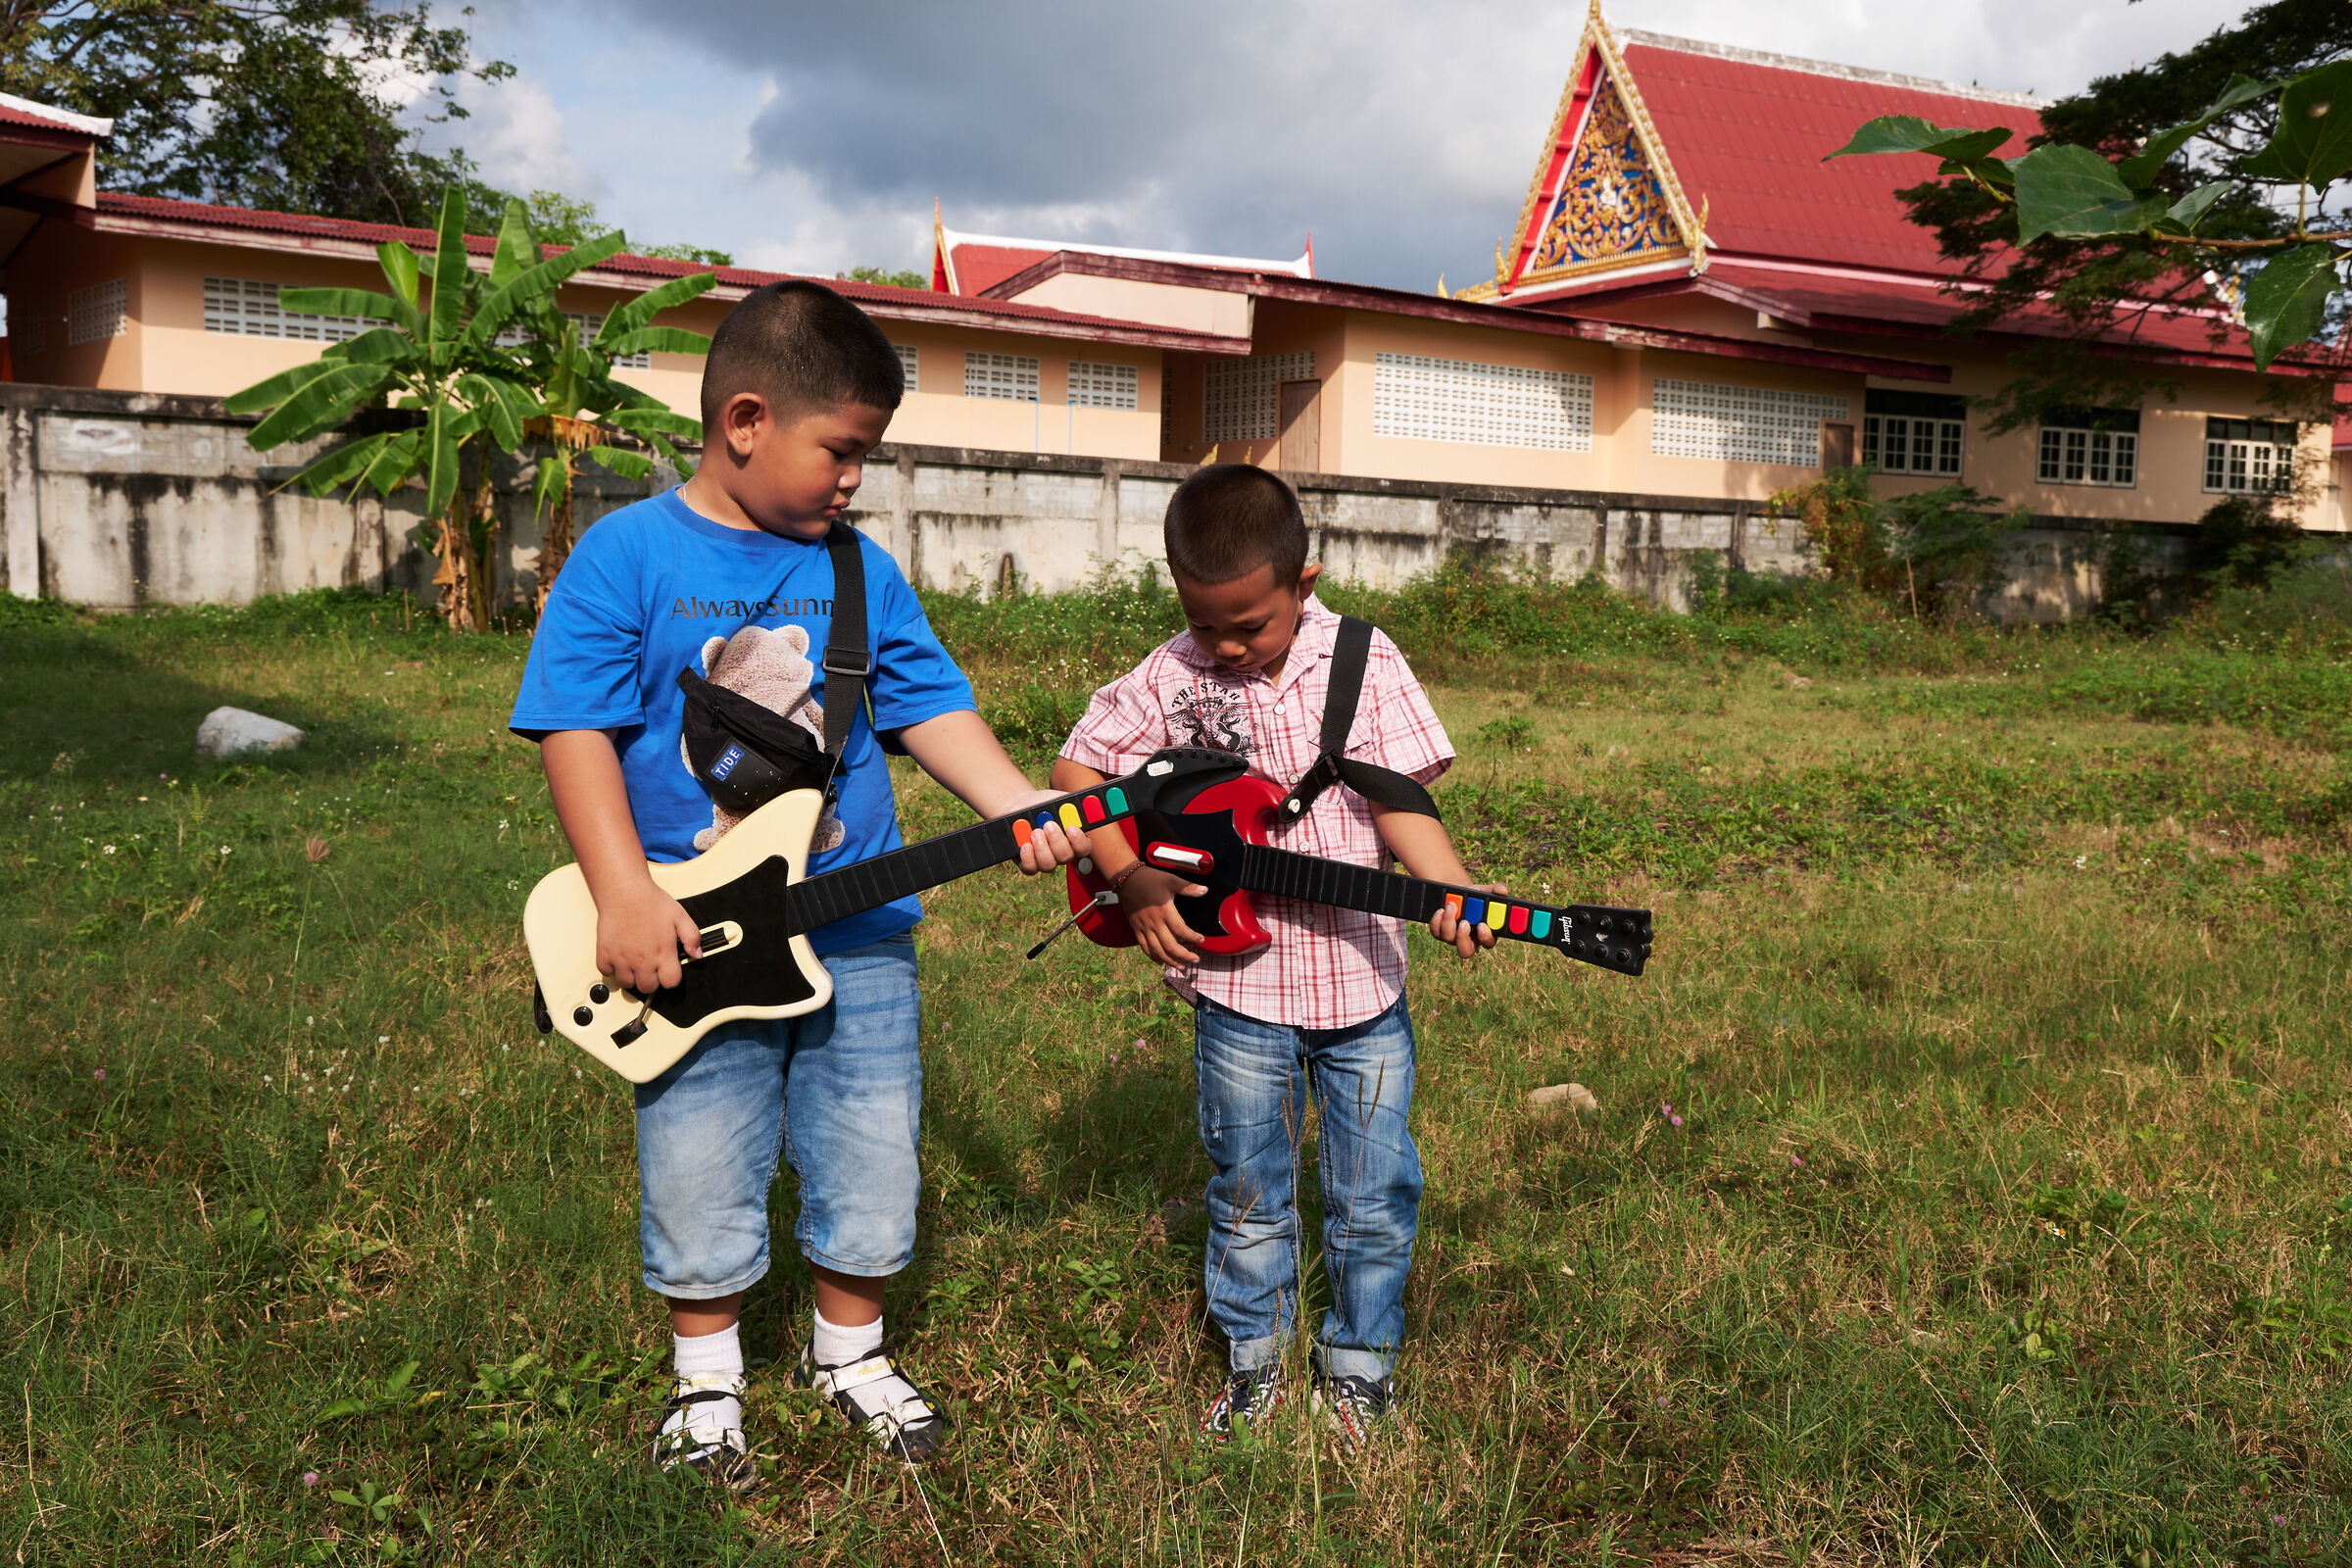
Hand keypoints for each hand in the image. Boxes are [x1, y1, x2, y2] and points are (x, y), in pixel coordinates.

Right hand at [597, 879, 703, 993]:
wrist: (625, 891)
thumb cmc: (650, 901)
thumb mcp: (680, 916)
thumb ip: (692, 937)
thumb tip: (697, 954)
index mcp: (662, 953)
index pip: (670, 983)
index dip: (671, 978)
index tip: (668, 971)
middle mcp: (642, 961)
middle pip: (647, 988)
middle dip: (652, 981)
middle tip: (651, 967)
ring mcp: (622, 959)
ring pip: (626, 984)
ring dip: (632, 977)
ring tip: (635, 963)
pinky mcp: (605, 954)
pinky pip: (606, 973)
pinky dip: (611, 969)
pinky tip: (619, 957)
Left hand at [1000, 787, 1090, 873]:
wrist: (1020, 807)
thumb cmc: (1043, 804)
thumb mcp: (1058, 800)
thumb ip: (1070, 805)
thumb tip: (1078, 808)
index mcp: (1073, 838)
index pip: (1083, 847)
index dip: (1079, 841)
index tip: (1071, 827)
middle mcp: (1061, 852)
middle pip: (1066, 857)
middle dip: (1057, 841)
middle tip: (1048, 825)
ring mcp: (1045, 859)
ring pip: (1049, 865)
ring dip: (1042, 849)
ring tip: (1034, 832)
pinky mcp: (1028, 863)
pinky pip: (1031, 868)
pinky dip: (1028, 858)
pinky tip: (1025, 845)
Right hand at [1119, 864, 1207, 965]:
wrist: (1126, 879)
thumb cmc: (1149, 879)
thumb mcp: (1171, 880)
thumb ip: (1188, 888)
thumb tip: (1205, 890)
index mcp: (1164, 911)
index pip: (1181, 930)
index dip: (1192, 937)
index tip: (1201, 939)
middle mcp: (1154, 922)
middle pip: (1170, 946)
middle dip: (1184, 956)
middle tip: (1195, 959)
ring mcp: (1144, 927)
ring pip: (1157, 950)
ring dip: (1170, 961)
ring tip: (1181, 966)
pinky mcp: (1136, 929)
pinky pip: (1144, 947)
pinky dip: (1153, 956)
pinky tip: (1161, 961)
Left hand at [1429, 882, 1506, 960]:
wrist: (1458, 895)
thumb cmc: (1477, 897)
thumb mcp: (1486, 891)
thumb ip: (1497, 890)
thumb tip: (1503, 890)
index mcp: (1485, 933)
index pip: (1488, 943)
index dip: (1485, 937)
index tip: (1482, 925)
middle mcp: (1469, 940)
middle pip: (1465, 951)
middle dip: (1463, 937)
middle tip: (1464, 922)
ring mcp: (1453, 938)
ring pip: (1449, 939)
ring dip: (1449, 922)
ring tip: (1451, 905)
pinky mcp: (1440, 933)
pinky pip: (1436, 932)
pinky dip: (1436, 921)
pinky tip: (1440, 910)